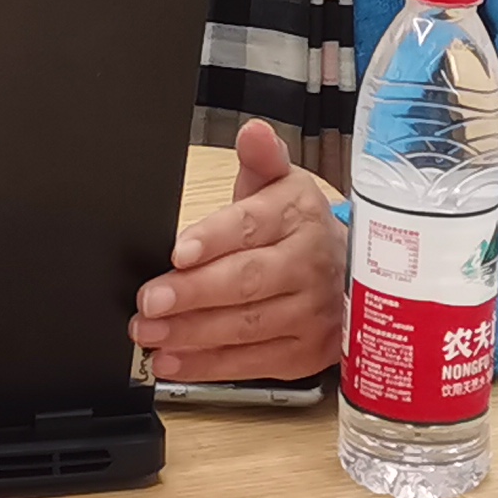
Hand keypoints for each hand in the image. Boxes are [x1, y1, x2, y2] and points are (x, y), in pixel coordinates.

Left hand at [131, 118, 344, 381]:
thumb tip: (254, 132)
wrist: (349, 273)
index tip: (177, 252)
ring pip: (246, 326)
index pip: (252, 226)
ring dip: (191, 333)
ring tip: (149, 332)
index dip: (213, 239)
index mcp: (299, 216)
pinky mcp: (304, 353)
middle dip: (192, 293)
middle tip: (149, 301)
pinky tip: (171, 360)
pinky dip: (207, 365)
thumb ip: (260, 159)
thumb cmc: (296, 228)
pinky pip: (251, 362)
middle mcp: (309, 265)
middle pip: (247, 281)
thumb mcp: (279, 185)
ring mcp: (310, 313)